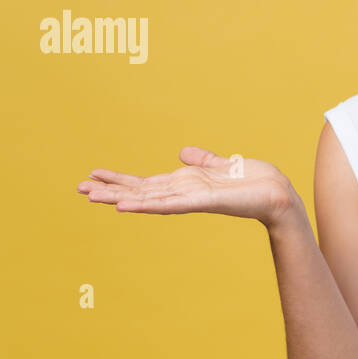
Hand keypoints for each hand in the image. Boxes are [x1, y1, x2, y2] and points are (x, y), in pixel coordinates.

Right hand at [77, 146, 298, 227]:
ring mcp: (191, 199)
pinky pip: (170, 204)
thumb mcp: (223, 165)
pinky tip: (125, 206)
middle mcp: (183, 193)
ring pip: (147, 199)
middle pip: (139, 191)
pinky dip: (147, 205)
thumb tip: (184, 152)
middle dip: (110, 190)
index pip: (145, 183)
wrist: (279, 194)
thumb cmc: (255, 182)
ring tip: (92, 196)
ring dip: (119, 197)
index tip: (94, 175)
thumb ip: (203, 161)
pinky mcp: (204, 202)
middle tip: (78, 188)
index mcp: (185, 184)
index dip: (120, 179)